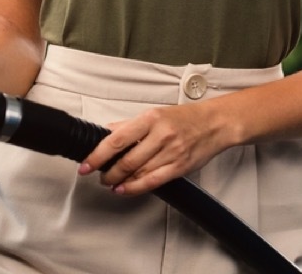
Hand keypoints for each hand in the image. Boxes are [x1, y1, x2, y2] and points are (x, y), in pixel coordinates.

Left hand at [77, 102, 223, 196]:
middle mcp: (160, 135)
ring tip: (110, 182)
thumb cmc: (185, 118)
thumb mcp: (154, 113)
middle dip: (108, 172)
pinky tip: (125, 189)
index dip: (98, 155)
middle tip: (99, 175)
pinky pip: (153, 182)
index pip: (117, 139)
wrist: (215, 123)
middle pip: (127, 160)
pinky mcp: (180, 166)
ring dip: (120, 181)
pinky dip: (135, 188)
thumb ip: (129, 125)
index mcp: (150, 118)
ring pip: (138, 173)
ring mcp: (171, 152)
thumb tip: (106, 132)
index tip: (86, 164)